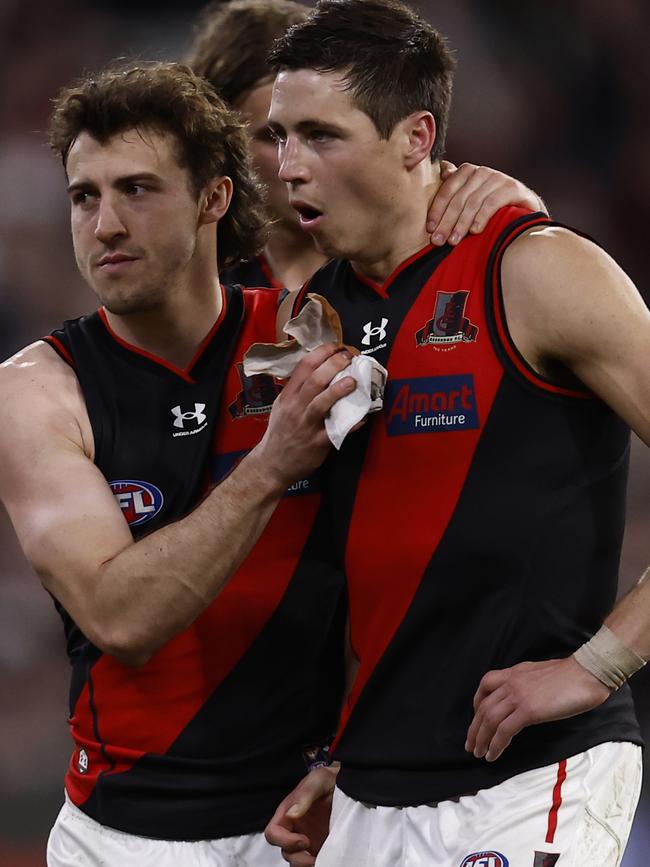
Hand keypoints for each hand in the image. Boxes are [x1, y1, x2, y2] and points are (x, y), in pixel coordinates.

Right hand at [253, 345, 354, 490]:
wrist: (272, 464)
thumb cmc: (280, 433)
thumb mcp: (282, 407)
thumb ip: (298, 390)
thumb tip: (320, 372)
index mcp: (288, 396)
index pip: (303, 367)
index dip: (321, 353)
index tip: (335, 346)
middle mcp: (295, 408)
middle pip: (314, 380)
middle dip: (333, 364)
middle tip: (348, 357)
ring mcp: (306, 425)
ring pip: (321, 403)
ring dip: (338, 389)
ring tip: (353, 381)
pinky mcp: (316, 443)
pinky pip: (336, 431)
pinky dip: (351, 423)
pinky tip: (362, 416)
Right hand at [265, 766, 337, 865]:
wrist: (344, 784)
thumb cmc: (328, 779)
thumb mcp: (318, 780)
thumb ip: (305, 795)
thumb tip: (292, 814)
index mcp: (288, 813)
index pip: (273, 833)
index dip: (284, 841)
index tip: (304, 841)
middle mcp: (294, 829)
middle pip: (285, 852)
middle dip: (298, 859)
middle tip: (314, 857)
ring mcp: (307, 840)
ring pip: (297, 861)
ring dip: (307, 864)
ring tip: (323, 860)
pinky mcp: (320, 847)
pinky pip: (312, 861)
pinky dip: (319, 863)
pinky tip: (329, 859)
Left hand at [427, 161, 547, 245]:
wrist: (523, 208)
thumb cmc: (491, 206)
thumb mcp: (469, 197)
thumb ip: (455, 187)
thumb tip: (442, 169)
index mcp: (467, 172)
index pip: (447, 190)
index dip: (437, 210)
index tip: (430, 229)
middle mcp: (482, 172)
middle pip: (459, 198)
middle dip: (447, 222)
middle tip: (438, 241)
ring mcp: (498, 178)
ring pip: (473, 202)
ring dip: (461, 224)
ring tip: (453, 241)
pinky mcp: (512, 188)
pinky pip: (491, 204)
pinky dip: (481, 218)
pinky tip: (474, 231)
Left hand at [465, 656, 611, 761]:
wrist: (586, 674)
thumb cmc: (570, 676)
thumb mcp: (539, 674)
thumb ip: (526, 683)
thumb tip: (522, 697)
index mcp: (514, 672)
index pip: (485, 685)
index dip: (477, 704)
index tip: (477, 719)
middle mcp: (511, 683)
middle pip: (483, 707)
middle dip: (474, 728)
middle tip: (471, 745)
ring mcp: (518, 696)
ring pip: (489, 720)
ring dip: (481, 739)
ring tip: (479, 754)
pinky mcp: (528, 710)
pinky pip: (504, 730)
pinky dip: (496, 744)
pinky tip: (493, 754)